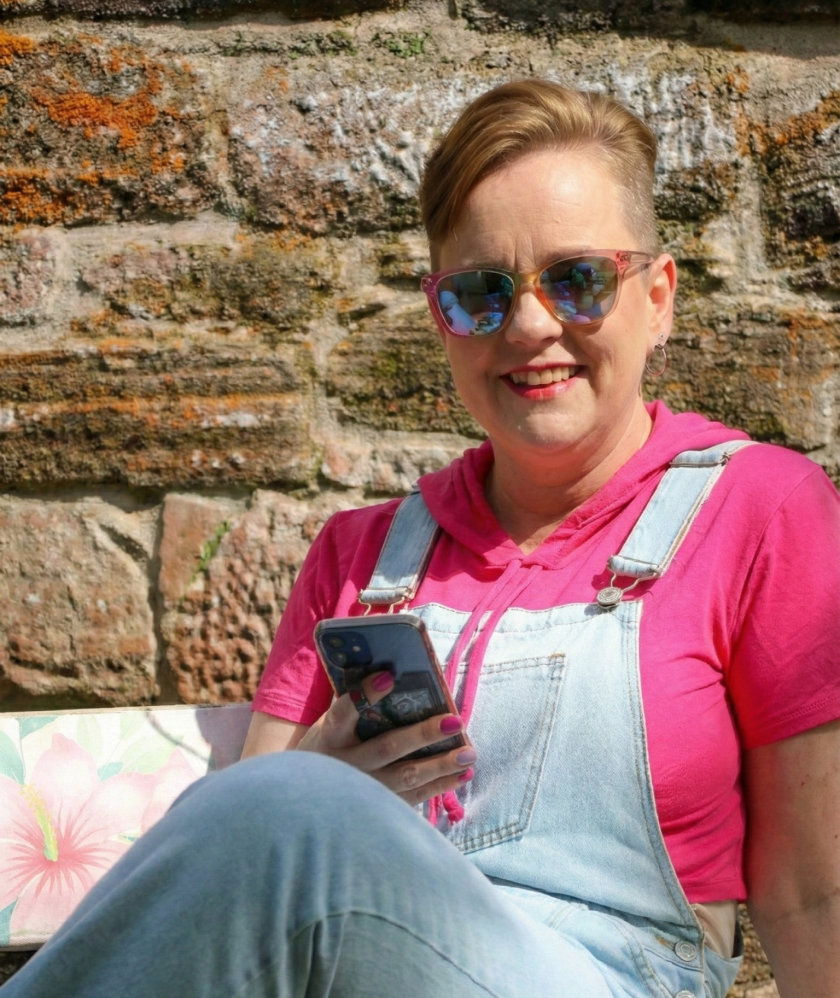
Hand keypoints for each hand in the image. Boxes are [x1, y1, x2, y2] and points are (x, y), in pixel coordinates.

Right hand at [294, 671, 476, 806]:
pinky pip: (414, 798)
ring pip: (406, 777)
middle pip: (387, 748)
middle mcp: (347, 765)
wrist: (305, 799)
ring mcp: (364, 790)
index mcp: (330, 736)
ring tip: (469, 752)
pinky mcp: (379, 808)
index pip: (344, 712)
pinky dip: (440, 786)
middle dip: (423, 735)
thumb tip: (389, 670)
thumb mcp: (327, 725)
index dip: (365, 694)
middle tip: (454, 721)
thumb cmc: (326, 748)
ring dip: (441, 765)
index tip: (388, 676)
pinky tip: (463, 774)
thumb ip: (353, 703)